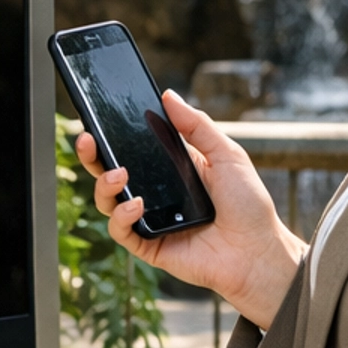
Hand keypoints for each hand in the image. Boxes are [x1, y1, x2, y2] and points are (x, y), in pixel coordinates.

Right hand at [76, 88, 303, 329]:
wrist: (258, 251)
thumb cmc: (249, 205)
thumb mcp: (227, 155)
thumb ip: (197, 125)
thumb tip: (169, 96)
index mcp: (171, 169)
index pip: (132, 149)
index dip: (111, 136)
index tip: (97, 119)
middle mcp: (156, 193)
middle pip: (110, 173)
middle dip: (92, 156)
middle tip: (88, 140)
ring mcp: (150, 220)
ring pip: (108, 202)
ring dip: (105, 185)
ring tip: (120, 175)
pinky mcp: (150, 245)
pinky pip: (121, 231)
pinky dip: (121, 216)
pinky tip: (136, 205)